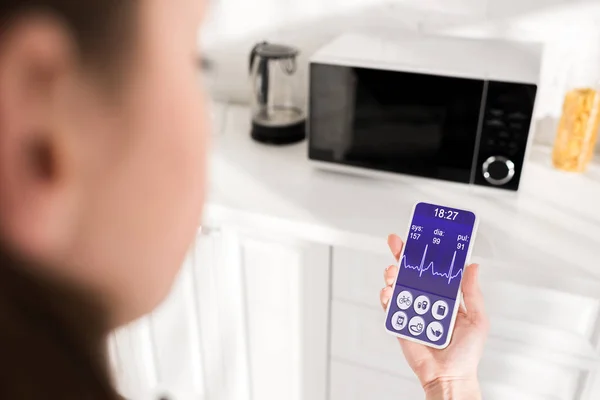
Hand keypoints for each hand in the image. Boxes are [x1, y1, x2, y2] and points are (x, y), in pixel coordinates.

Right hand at [380, 234, 488, 398]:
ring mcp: (411, 310)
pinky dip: (387, 297)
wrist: (450, 377)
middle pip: (410, 272)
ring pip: (397, 286)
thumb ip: (471, 292)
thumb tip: (472, 267)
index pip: (432, 269)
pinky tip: (389, 292)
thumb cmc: (466, 354)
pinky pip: (390, 307)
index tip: (420, 238)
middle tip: (397, 243)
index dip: (425, 253)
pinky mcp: (400, 323)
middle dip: (402, 256)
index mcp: (444, 297)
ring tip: (394, 272)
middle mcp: (426, 300)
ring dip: (393, 275)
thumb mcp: (478, 319)